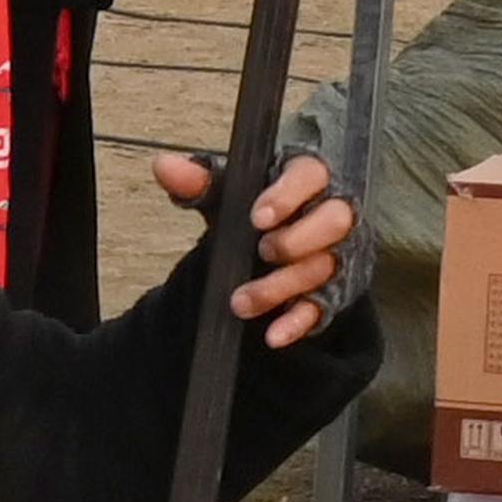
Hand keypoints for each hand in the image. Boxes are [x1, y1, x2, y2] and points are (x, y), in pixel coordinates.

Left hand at [149, 149, 357, 346]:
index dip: (288, 195)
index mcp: (307, 179)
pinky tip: (273, 334)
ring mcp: (336, 255)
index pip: (311, 174)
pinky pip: (322, 309)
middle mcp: (331, 214)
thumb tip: (164, 166)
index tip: (257, 217)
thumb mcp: (225, 195)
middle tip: (264, 250)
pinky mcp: (332, 293)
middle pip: (335, 221)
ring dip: (281, 286)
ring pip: (322, 268)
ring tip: (241, 301)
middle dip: (298, 239)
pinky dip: (296, 323)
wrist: (267, 253)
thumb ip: (199, 182)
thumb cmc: (252, 212)